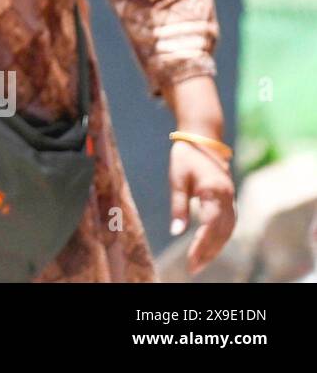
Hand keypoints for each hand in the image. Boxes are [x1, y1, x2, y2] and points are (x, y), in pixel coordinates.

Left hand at [170, 140, 236, 275]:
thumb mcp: (177, 180)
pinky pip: (228, 224)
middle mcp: (227, 197)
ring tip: (200, 262)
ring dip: (216, 248)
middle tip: (193, 269)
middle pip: (222, 232)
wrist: (202, 138)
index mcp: (214, 192)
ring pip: (228, 230)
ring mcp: (230, 199)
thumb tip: (176, 231)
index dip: (201, 245)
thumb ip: (178, 206)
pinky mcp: (229, 199)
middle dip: (208, 252)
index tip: (191, 261)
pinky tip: (209, 247)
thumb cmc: (186, 157)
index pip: (210, 226)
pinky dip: (220, 238)